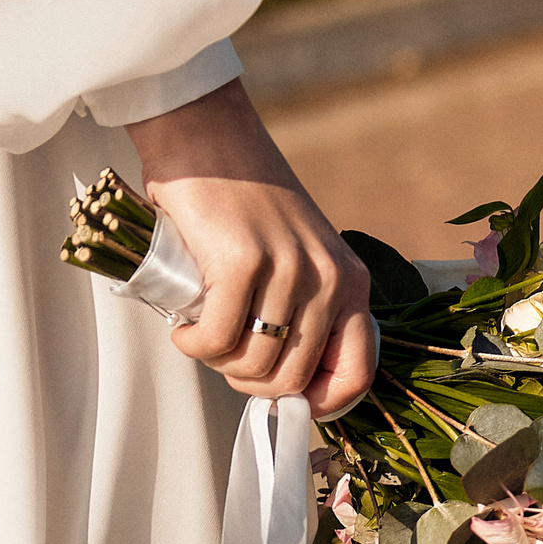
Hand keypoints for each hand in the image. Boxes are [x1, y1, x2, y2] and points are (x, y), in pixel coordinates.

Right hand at [124, 79, 375, 415]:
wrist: (208, 138)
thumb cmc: (243, 202)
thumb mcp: (296, 256)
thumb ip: (303, 310)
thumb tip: (284, 382)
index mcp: (351, 281)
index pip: (359, 371)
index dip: (321, 403)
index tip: (286, 405)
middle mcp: (330, 279)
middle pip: (295, 378)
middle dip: (251, 385)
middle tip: (223, 358)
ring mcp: (289, 271)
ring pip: (255, 365)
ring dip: (218, 363)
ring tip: (202, 336)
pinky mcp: (243, 263)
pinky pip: (218, 340)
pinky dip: (193, 345)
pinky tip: (183, 328)